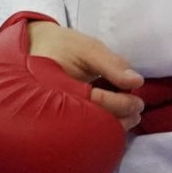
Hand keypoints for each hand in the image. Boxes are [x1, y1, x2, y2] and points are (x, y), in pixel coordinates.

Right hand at [25, 19, 145, 130]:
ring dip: (110, 123)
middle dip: (118, 121)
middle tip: (136, 115)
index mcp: (62, 87)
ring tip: (129, 117)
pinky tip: (111, 115)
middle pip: (92, 122)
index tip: (138, 104)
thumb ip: (112, 65)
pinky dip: (99, 120)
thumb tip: (136, 82)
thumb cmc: (62, 46)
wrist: (33, 47)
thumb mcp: (88, 48)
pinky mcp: (58, 113)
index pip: (97, 103)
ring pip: (86, 126)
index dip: (121, 105)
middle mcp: (56, 105)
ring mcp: (55, 112)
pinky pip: (80, 122)